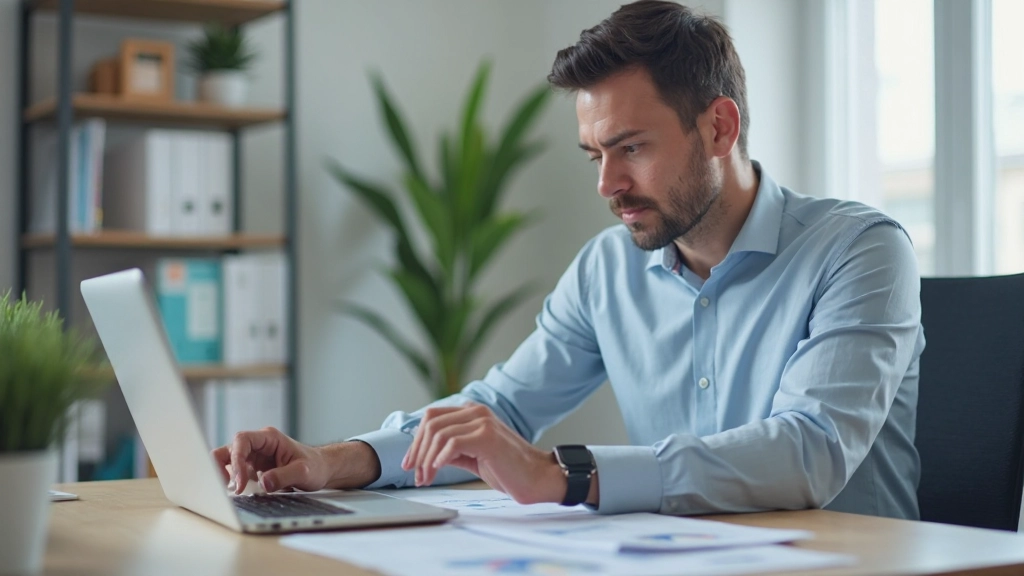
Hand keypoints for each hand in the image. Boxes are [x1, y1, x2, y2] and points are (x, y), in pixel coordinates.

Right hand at [211, 427, 380, 494]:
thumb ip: (284, 476)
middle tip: (232, 489)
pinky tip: (239, 494)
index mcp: (269, 438)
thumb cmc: (315, 466)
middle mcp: (258, 445)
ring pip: (227, 460)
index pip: (242, 440)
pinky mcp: (252, 469)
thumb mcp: (304, 472)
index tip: (239, 483)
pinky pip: (234, 473)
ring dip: (225, 475)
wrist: (321, 470)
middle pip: (228, 449)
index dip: (236, 460)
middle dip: (224, 468)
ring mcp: (253, 457)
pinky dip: (231, 482)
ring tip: (234, 492)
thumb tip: (263, 484)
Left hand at [401, 404, 566, 504]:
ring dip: (426, 459)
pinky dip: (440, 459)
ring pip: (439, 433)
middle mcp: (477, 411)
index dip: (416, 441)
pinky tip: (437, 472)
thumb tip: (424, 455)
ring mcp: (483, 422)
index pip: (432, 417)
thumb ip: (452, 450)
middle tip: (414, 474)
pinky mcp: (487, 436)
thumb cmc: (509, 469)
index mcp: (472, 413)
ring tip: (425, 479)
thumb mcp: (473, 456)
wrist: (537, 478)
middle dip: (417, 451)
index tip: (410, 463)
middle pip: (431, 423)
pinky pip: (452, 443)